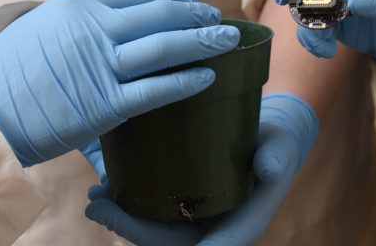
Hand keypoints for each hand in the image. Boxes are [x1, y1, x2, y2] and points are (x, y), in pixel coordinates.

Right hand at [0, 0, 241, 166]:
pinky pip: (156, 90)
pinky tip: (207, 76)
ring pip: (165, 47)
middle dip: (197, 16)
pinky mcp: (106, 104)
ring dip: (202, 42)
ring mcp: (101, 66)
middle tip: (219, 20)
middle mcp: (94, 29)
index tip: (194, 2)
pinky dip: (185, 80)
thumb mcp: (46, 18)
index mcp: (80, 6)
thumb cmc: (14, 68)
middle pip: (160, 15)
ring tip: (227, 41)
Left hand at [84, 93, 317, 245]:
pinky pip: (150, 215)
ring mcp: (194, 223)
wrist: (269, 140)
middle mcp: (212, 233)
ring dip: (120, 220)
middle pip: (166, 243)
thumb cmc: (277, 146)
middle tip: (98, 207)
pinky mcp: (181, 207)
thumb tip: (269, 169)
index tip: (145, 239)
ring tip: (95, 199)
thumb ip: (276, 159)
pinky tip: (104, 189)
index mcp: (237, 230)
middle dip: (129, 229)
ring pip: (152, 232)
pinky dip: (125, 206)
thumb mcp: (279, 150)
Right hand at [272, 0, 375, 75]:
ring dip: (311, 26)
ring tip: (321, 48)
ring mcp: (360, 1)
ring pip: (319, 9)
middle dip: (306, 4)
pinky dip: (320, 39)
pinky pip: (329, 29)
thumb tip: (350, 0)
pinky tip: (325, 51)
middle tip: (305, 27)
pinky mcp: (360, 27)